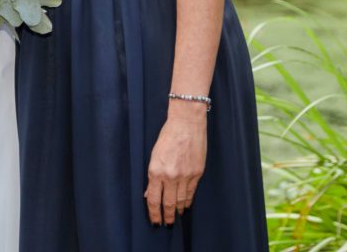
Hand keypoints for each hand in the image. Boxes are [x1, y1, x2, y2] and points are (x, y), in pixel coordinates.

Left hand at [145, 104, 206, 225]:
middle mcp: (171, 176)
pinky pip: (191, 192)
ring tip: (175, 217)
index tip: (154, 221)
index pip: (153, 199)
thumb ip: (152, 176)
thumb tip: (150, 194)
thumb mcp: (154, 155)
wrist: (187, 123)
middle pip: (168, 203)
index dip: (154, 213)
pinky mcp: (197, 173)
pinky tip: (185, 206)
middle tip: (166, 224)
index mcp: (156, 170)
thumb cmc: (167, 135)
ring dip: (177, 210)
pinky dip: (187, 201)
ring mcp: (186, 175)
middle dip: (166, 216)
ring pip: (180, 200)